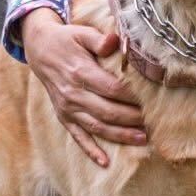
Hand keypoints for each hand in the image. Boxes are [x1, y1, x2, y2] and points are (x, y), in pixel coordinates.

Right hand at [20, 7, 147, 166]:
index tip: (152, 100)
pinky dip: (90, 151)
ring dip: (120, 136)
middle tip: (155, 123)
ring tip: (143, 139)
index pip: (112, 89)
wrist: (39, 49)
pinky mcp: (64, 117)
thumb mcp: (82, 33)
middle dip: (133, 119)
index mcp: (80, 73)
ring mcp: (68, 108)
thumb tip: (115, 41)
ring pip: (97, 127)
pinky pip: (78, 137)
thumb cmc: (67, 40)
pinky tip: (105, 162)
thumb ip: (99, 40)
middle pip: (108, 112)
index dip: (133, 97)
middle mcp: (73, 94)